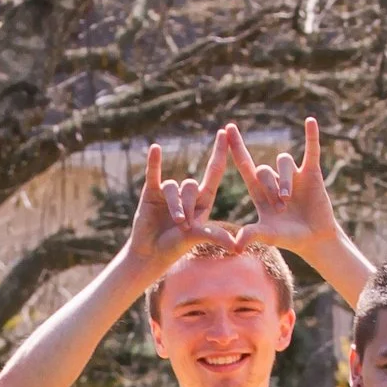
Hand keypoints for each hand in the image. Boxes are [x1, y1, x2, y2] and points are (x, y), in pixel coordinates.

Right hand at [117, 136, 227, 280]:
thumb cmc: (176, 247)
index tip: (225, 133)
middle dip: (187, 206)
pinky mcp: (152, 192)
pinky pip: (154, 174)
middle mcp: (187, 193)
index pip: (214, 171)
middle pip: (191, 186)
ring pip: (174, 187)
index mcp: (204, 201)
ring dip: (174, 204)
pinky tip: (155, 149)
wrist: (151, 253)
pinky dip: (154, 162)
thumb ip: (215, 237)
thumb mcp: (198, 239)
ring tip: (176, 222)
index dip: (220, 152)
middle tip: (184, 226)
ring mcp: (169, 192)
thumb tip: (235, 246)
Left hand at [219, 117, 340, 260]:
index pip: (244, 165)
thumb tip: (236, 245)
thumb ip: (253, 235)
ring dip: (284, 179)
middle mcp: (274, 180)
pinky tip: (310, 121)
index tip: (226, 130)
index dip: (236, 148)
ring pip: (283, 162)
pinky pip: (311, 151)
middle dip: (270, 186)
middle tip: (280, 207)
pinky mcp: (311, 174)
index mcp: (259, 191)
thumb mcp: (269, 235)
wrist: (314, 239)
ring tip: (287, 198)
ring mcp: (293, 175)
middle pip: (264, 169)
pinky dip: (311, 137)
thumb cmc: (289, 237)